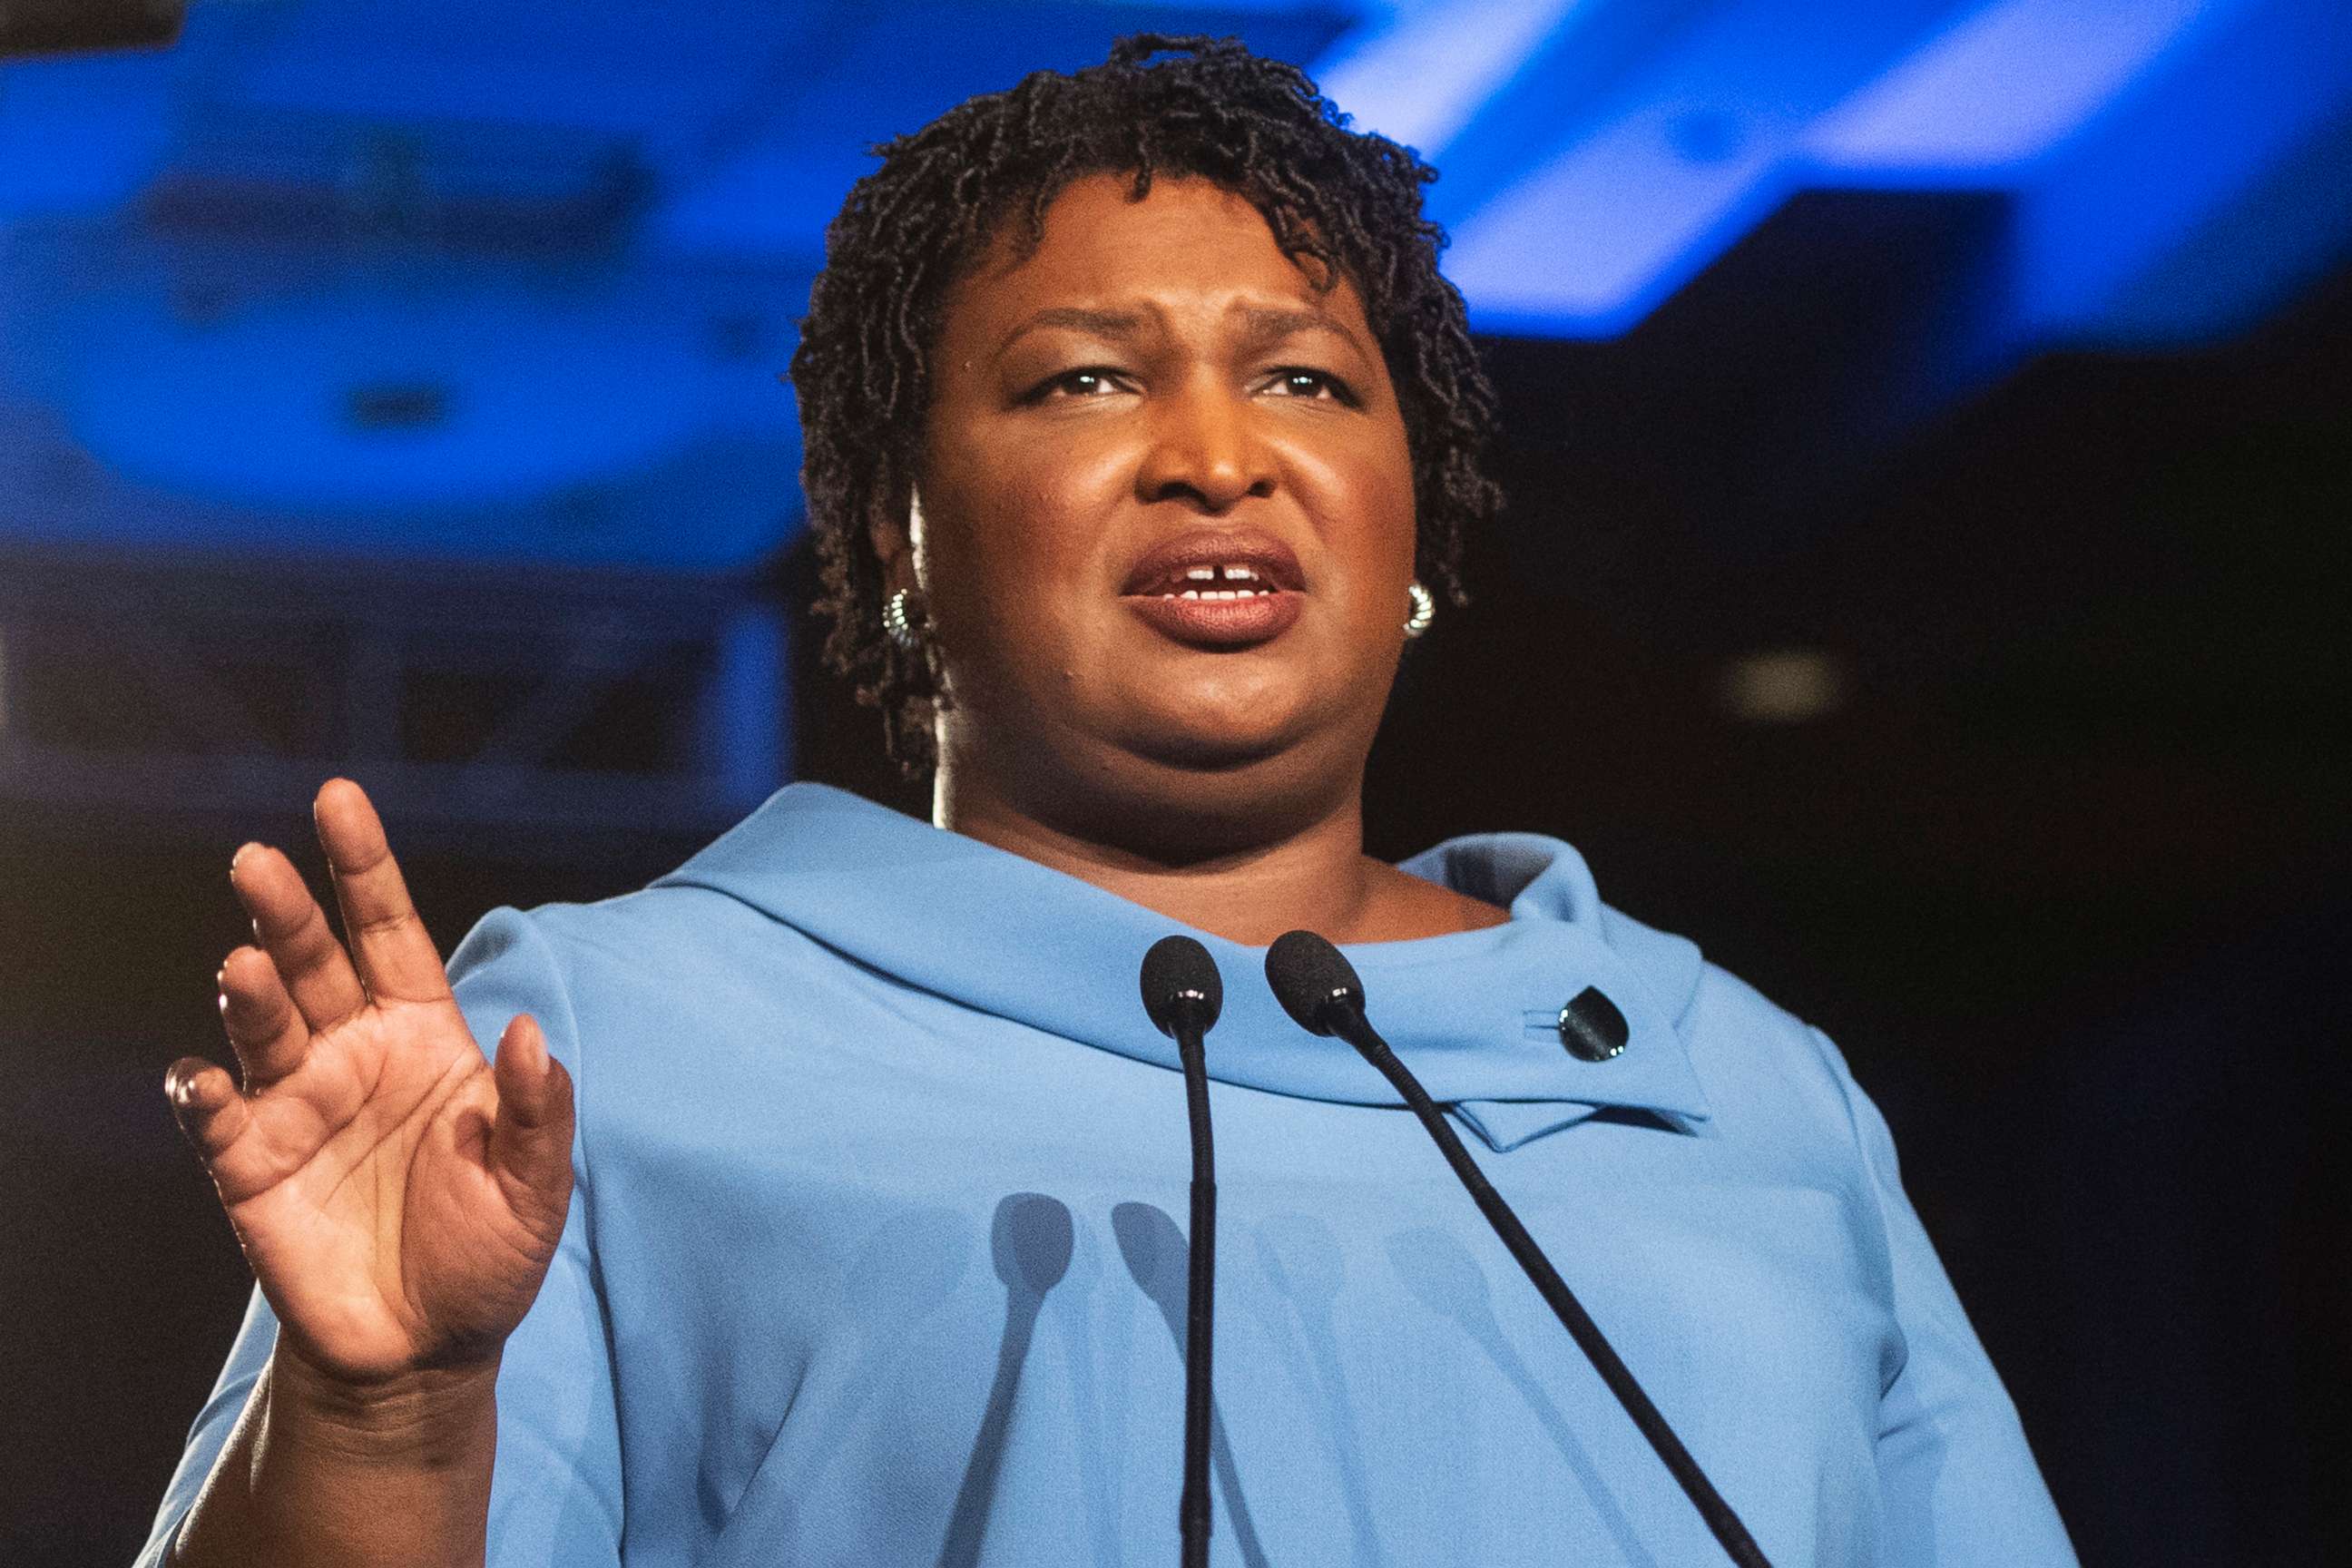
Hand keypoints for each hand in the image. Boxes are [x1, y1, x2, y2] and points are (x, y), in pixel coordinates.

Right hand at [166, 779, 575, 1386]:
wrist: (424, 1350)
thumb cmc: (487, 1256)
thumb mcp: (535, 1187)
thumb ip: (537, 1110)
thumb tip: (526, 1032)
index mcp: (424, 1037)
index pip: (387, 932)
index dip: (363, 867)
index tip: (335, 797)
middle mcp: (352, 1054)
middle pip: (312, 961)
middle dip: (286, 910)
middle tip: (258, 863)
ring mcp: (295, 1105)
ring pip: (261, 1025)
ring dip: (249, 991)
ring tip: (247, 966)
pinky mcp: (249, 1167)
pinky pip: (214, 1116)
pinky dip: (202, 1091)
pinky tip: (205, 1079)